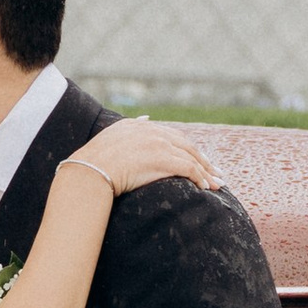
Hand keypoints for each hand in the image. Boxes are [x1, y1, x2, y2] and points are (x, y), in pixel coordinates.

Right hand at [67, 118, 220, 197]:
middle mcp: (152, 132)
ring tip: (217, 185)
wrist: (90, 170)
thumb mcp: (112, 136)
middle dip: (204, 161)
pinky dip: (201, 178)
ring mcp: (159, 145)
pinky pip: (190, 169)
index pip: (172, 136)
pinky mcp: (164, 159)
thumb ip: (130, 127)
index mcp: (140, 126)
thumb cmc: (93, 162)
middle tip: (216, 173)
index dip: (187, 149)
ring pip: (192, 158)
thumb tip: (144, 118)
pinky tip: (206, 188)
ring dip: (207, 173)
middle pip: (187, 146)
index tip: (198, 160)